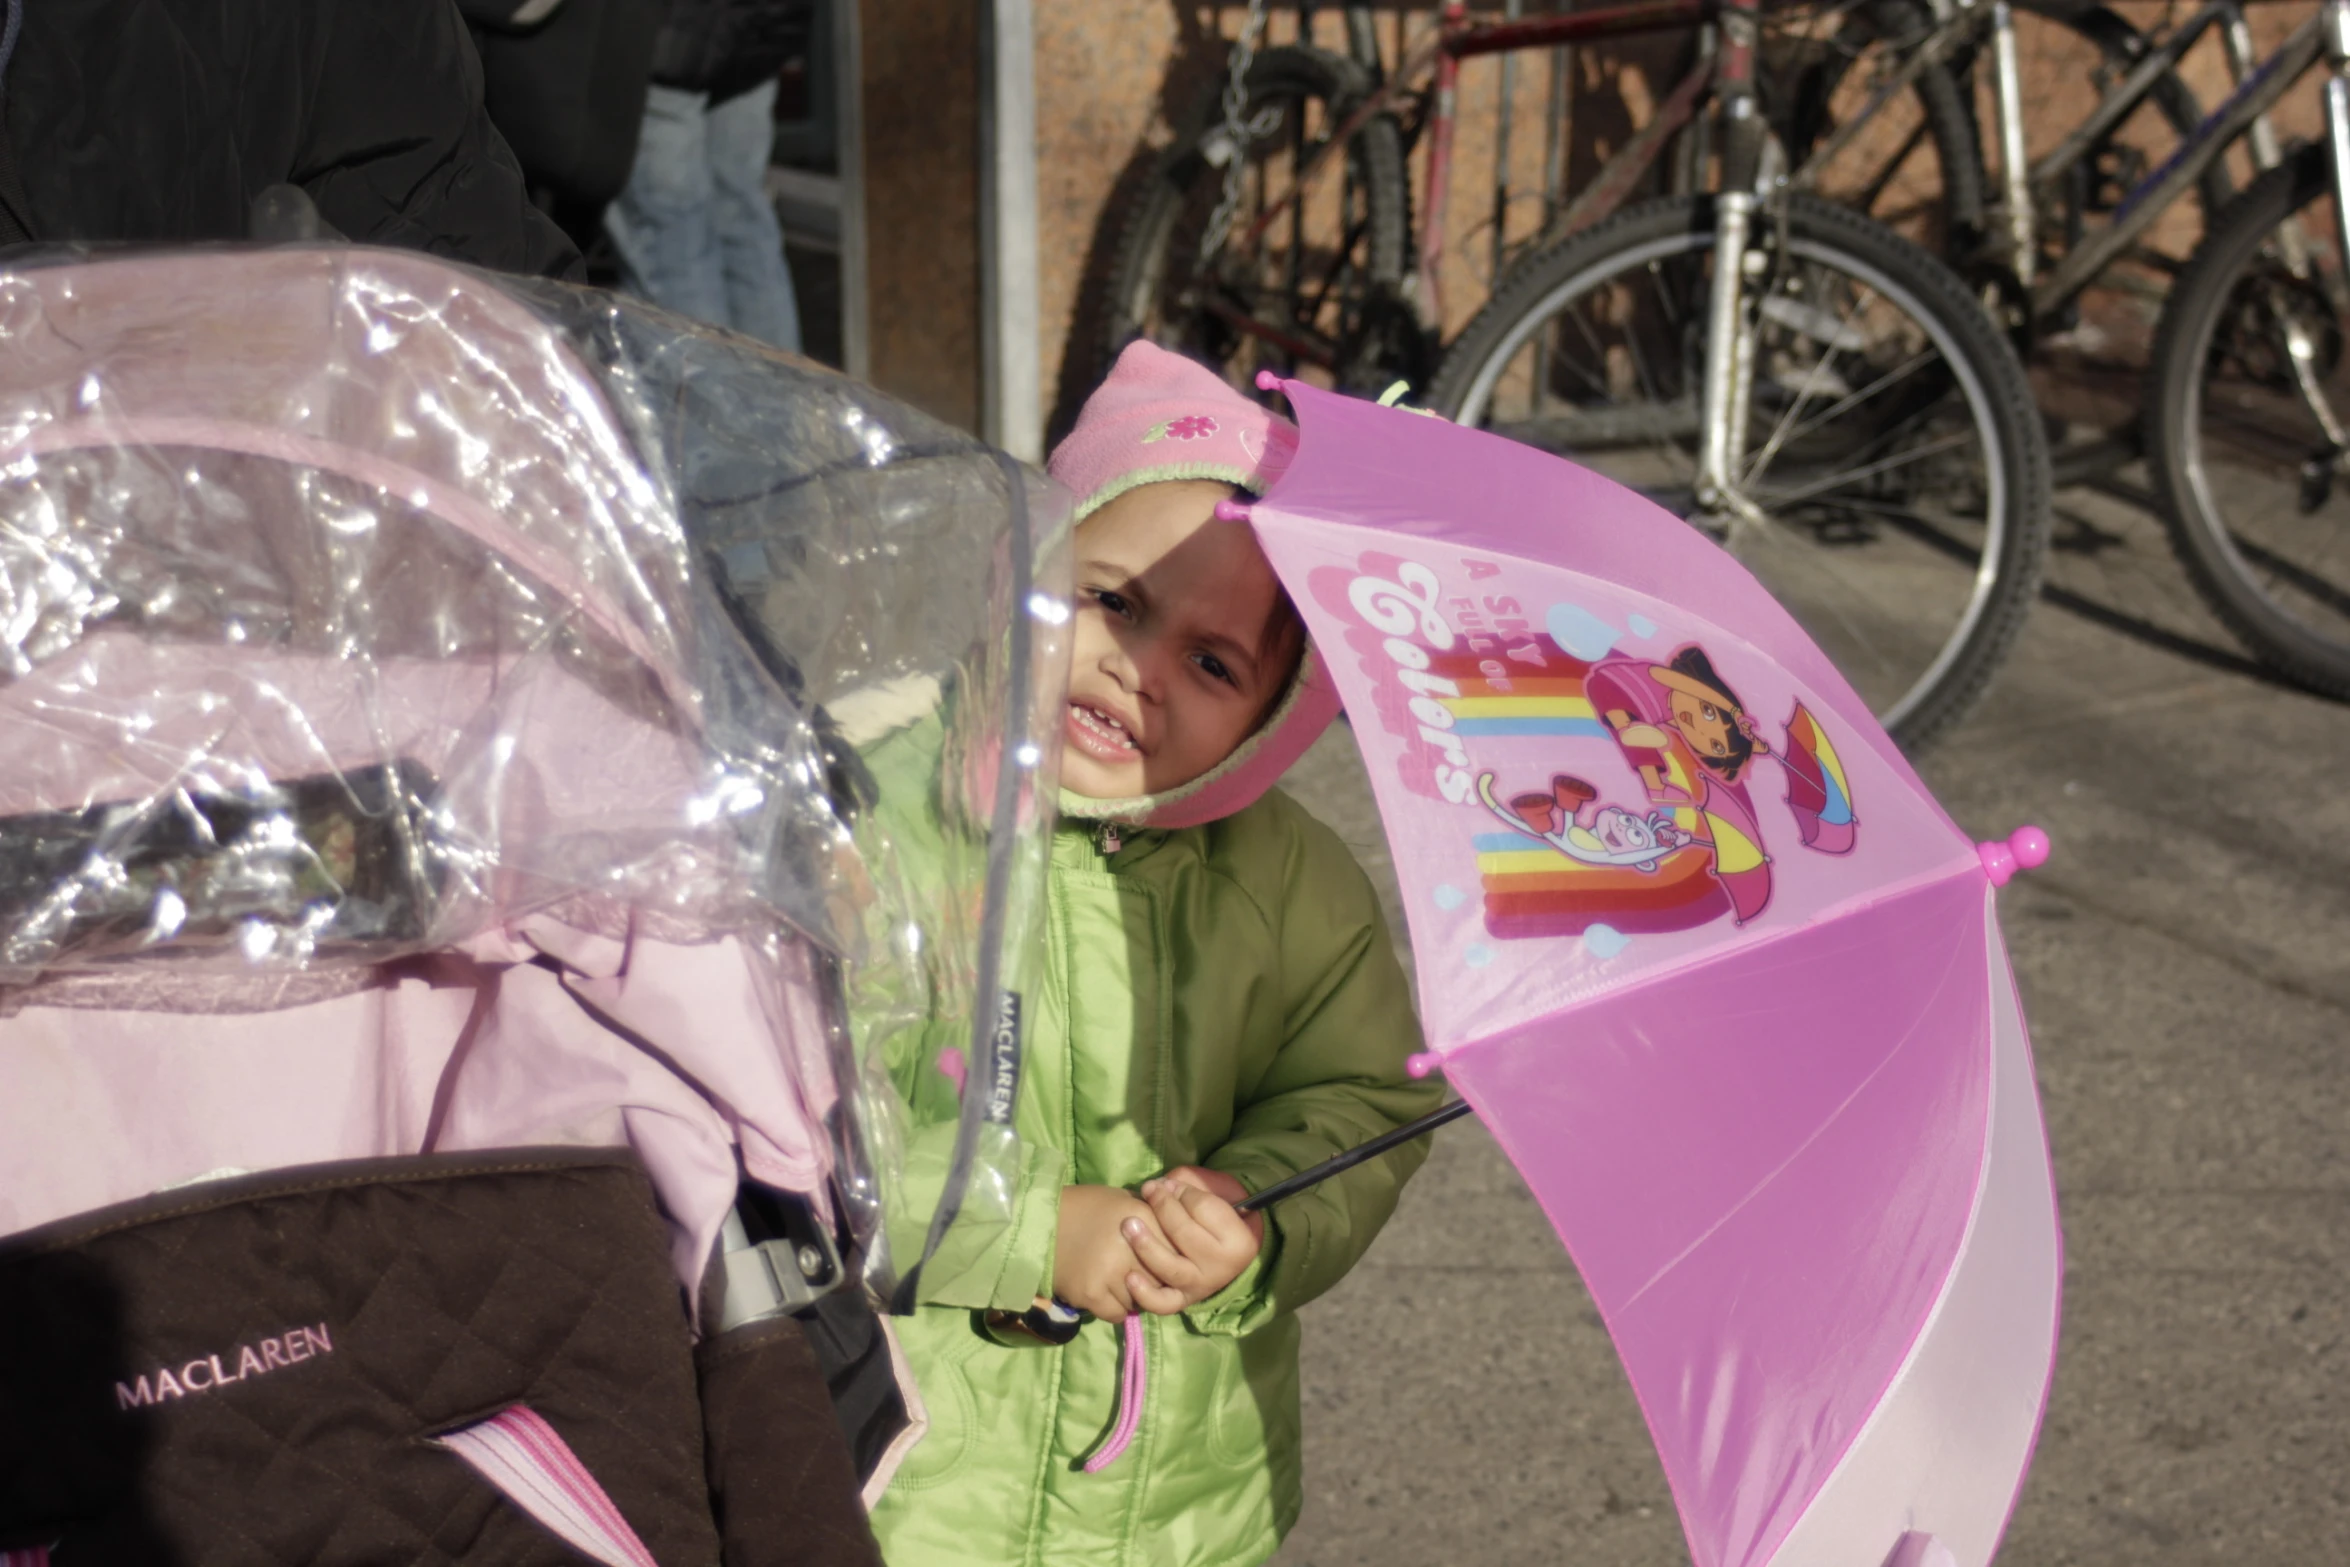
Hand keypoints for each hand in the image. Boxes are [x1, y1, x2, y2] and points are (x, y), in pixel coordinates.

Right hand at [1052, 1184, 1165, 1323]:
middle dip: (1155, 1280)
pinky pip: (1118, 1313)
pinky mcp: (1091, 1293)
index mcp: (1142, 1218)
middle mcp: (1131, 1247)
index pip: (1176, 1250)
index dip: (1172, 1258)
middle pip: (1161, 1279)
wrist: (1040, 1222)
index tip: (1166, 1261)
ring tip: (1120, 1282)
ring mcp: (1111, 1273)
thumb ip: (1152, 1219)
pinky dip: (1116, 1307)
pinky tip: (1106, 1292)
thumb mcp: (1123, 1201)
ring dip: (1134, 1296)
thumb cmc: (1085, 1207)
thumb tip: (1177, 1238)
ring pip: (1140, 1300)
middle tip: (1142, 1276)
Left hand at [1122, 1166, 1265, 1313]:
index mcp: (1239, 1240)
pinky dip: (1145, 1294)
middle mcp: (1222, 1268)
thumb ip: (1191, 1184)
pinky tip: (1130, 1277)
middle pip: (1184, 1233)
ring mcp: (1201, 1287)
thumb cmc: (1219, 1215)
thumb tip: (1160, 1187)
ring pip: (1171, 1268)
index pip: (1203, 1208)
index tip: (1168, 1184)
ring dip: (1146, 1246)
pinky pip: (1162, 1303)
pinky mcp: (1182, 1301)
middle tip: (1148, 1190)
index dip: (1181, 1191)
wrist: (1227, 1251)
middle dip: (1162, 1206)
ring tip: (1129, 1225)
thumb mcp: (1215, 1192)